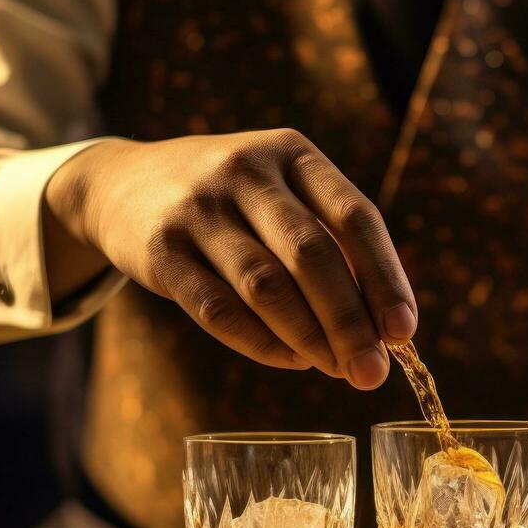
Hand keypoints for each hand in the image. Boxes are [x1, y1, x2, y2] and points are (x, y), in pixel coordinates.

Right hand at [44, 130, 416, 387]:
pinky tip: (292, 360)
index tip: (405, 333)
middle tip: (373, 374)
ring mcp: (199, 208)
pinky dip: (261, 344)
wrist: (122, 183)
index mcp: (293, 153)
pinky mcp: (160, 250)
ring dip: (309, 338)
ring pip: (266, 287)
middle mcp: (246, 172)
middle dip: (350, 323)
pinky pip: (218, 310)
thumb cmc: (233, 202)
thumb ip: (332, 245)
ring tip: (336, 370)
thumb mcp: (283, 193)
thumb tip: (386, 328)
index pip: (356, 216)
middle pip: (312, 256)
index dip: (386, 278)